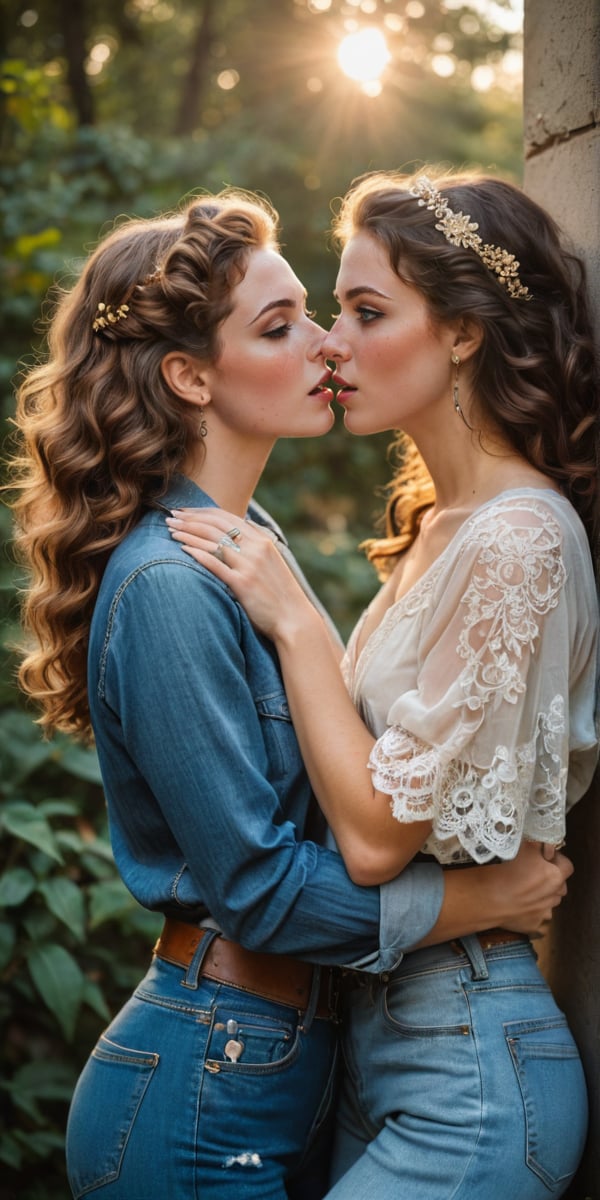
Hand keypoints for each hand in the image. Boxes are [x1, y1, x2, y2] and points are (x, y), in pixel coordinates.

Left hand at [166, 507, 315, 639]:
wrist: (294, 618)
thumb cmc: (279, 592)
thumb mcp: (271, 560)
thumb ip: (255, 544)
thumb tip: (240, 527)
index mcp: (261, 540)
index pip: (225, 517)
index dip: (201, 511)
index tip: (183, 511)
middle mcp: (255, 548)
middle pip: (215, 526)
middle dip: (190, 520)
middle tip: (170, 518)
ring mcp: (249, 565)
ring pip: (213, 542)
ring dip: (188, 534)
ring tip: (170, 531)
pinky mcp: (243, 584)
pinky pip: (215, 564)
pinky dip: (198, 554)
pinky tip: (182, 549)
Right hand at [492, 840, 572, 937]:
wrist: (488, 897)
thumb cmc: (504, 870)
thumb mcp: (524, 847)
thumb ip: (540, 846)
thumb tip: (546, 847)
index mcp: (554, 875)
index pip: (567, 865)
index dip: (557, 860)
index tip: (545, 857)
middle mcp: (553, 895)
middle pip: (560, 885)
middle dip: (551, 879)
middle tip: (535, 873)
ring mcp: (544, 912)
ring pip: (551, 902)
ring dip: (544, 896)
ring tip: (526, 890)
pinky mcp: (533, 925)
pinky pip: (541, 920)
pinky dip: (535, 913)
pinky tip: (522, 906)